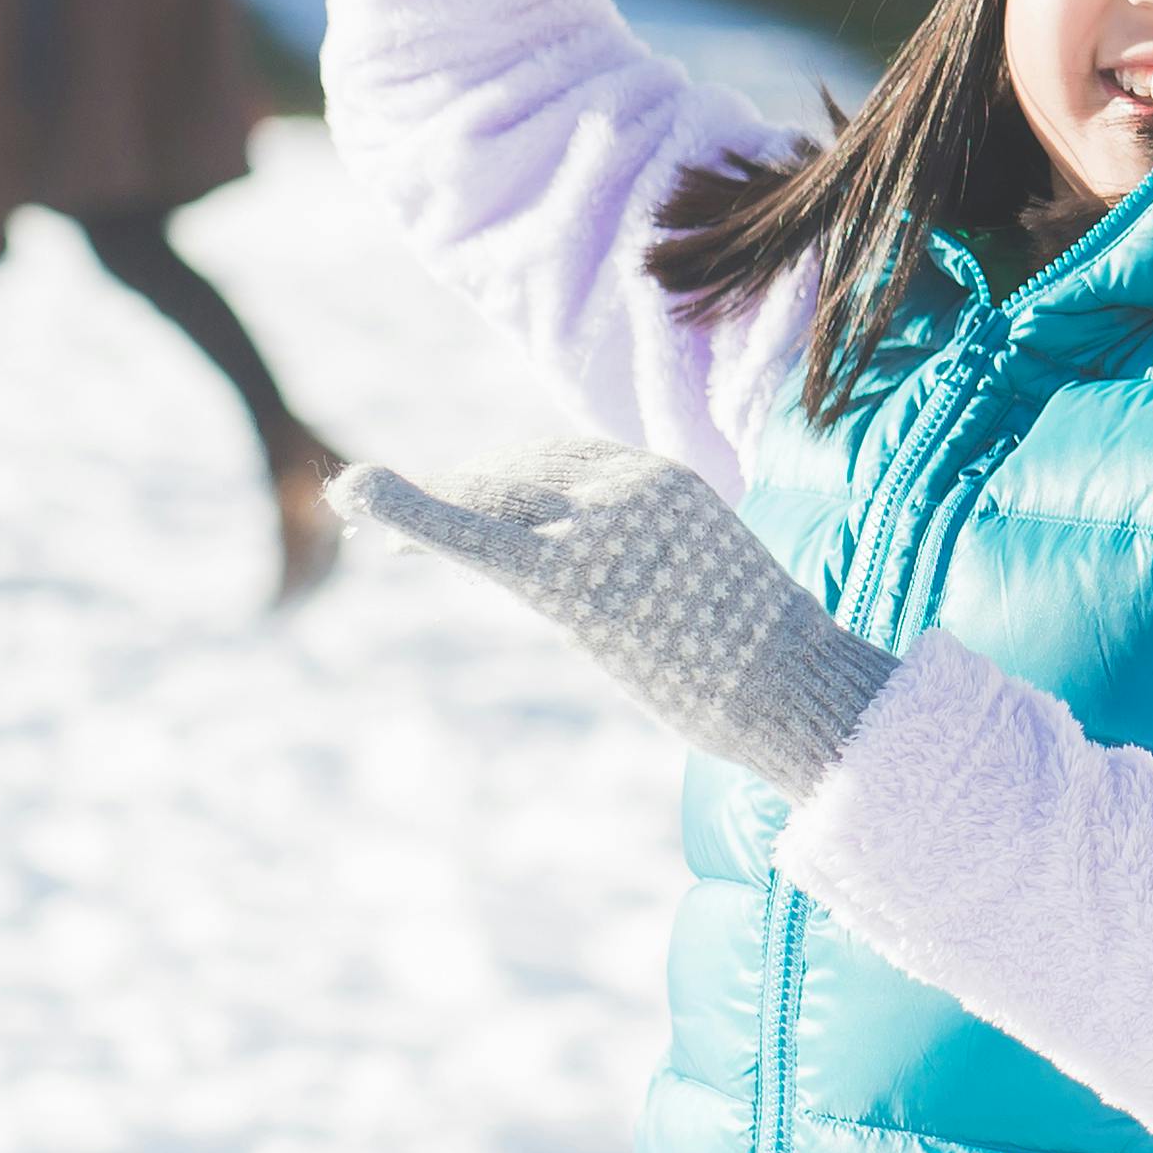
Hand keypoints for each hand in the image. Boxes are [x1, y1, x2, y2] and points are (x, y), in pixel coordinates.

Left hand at [329, 436, 890, 795]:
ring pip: (483, 499)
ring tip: (368, 519)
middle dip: (447, 491)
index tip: (450, 496)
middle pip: (510, 474)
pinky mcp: (570, 580)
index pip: (553, 458)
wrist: (798, 693)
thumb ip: (654, 566)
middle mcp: (627, 486)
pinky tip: (354, 492)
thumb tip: (631, 594)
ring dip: (418, 504)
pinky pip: (474, 535)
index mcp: (662, 479)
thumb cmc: (762, 665)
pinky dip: (408, 510)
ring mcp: (598, 530)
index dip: (492, 474)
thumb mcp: (705, 588)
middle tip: (385, 517)